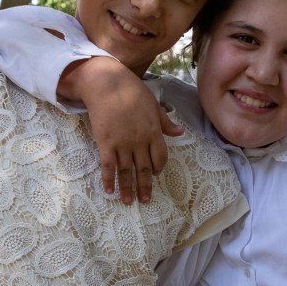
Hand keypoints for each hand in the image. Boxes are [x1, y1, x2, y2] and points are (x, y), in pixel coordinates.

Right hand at [66, 57, 183, 203]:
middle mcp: (139, 141)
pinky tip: (109, 190)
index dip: (158, 168)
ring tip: (128, 202)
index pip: (160, 157)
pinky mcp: (105, 142)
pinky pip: (108, 166)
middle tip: (145, 201)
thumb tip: (180, 132)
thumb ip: (165, 121)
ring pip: (126, 171)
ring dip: (127, 188)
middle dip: (145, 186)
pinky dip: (109, 179)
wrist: (107, 83)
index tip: (155, 174)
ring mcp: (122, 143)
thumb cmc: (131, 90)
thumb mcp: (154, 104)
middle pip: (144, 168)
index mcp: (153, 131)